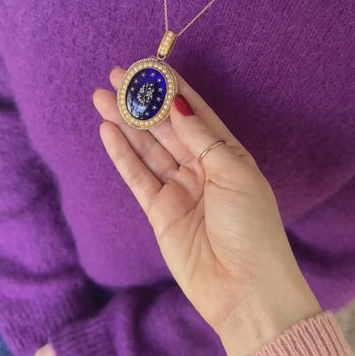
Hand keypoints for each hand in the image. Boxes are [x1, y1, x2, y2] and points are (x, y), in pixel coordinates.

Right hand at [93, 67, 320, 355]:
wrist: (245, 287)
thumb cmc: (251, 227)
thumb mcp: (232, 172)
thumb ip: (200, 137)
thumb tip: (178, 103)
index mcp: (227, 155)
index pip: (196, 113)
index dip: (174, 90)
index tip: (152, 67)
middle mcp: (202, 168)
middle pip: (167, 129)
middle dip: (143, 103)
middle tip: (116, 76)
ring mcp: (180, 189)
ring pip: (148, 149)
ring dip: (126, 124)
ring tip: (103, 98)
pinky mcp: (160, 211)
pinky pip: (138, 177)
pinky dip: (123, 155)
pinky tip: (109, 132)